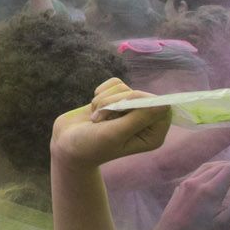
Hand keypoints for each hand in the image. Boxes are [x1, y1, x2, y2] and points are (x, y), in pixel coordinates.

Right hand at [50, 79, 171, 172]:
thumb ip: (138, 119)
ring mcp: (129, 110)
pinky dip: (100, 93)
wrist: (66, 144)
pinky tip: (94, 109)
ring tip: (96, 118)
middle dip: (115, 102)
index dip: (142, 102)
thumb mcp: (114, 134)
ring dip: (104, 100)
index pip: (161, 107)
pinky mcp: (115, 99)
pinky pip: (114, 84)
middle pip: (140, 95)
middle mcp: (144, 121)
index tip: (121, 107)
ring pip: (124, 88)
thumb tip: (164, 105)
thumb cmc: (90, 146)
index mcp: (151, 135)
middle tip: (100, 119)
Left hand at [145, 159, 229, 229]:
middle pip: (220, 165)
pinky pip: (198, 172)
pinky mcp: (180, 188)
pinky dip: (212, 169)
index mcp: (210, 189)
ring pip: (207, 166)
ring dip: (224, 164)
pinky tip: (216, 177)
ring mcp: (186, 183)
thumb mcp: (227, 224)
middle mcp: (197, 181)